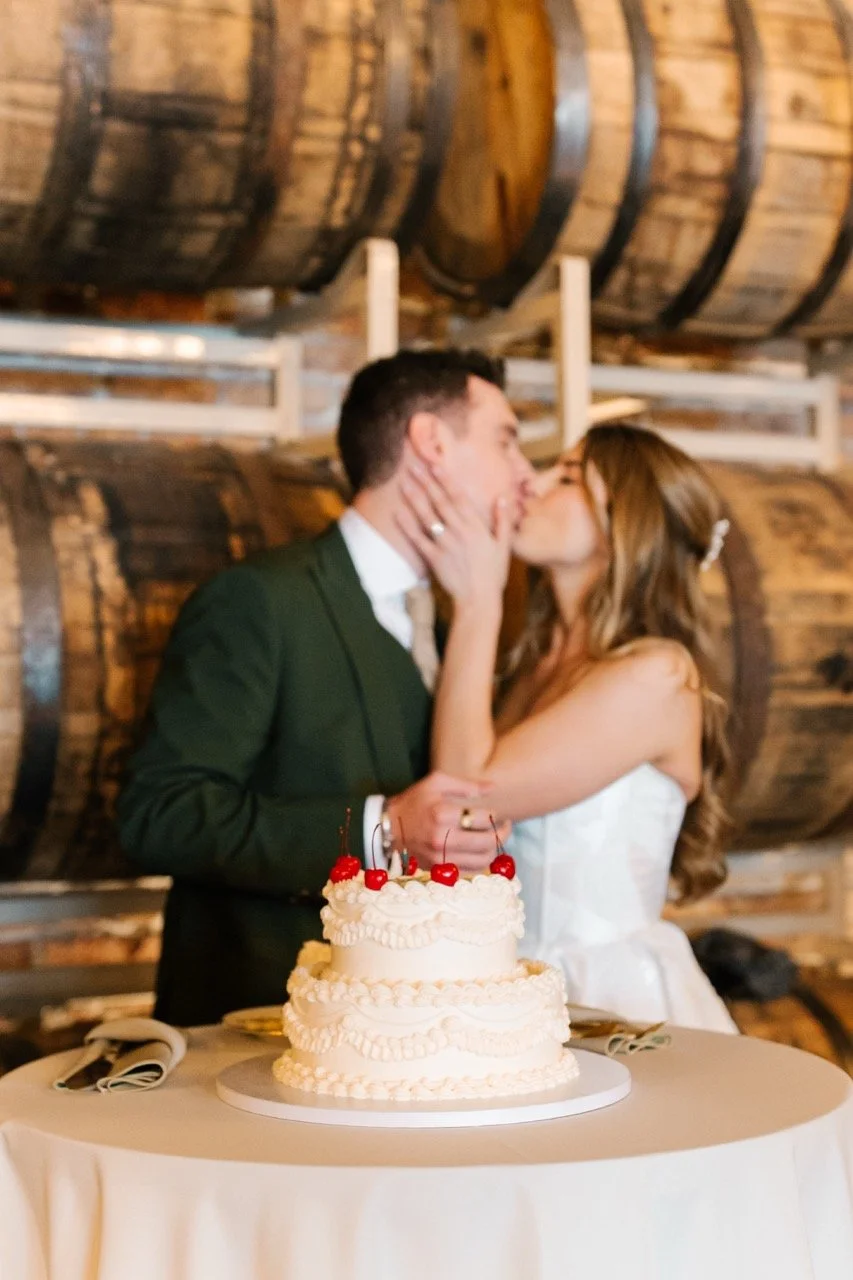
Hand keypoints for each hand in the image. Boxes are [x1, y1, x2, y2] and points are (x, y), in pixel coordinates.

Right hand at [384, 772, 510, 874]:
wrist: (390, 827)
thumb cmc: (415, 801)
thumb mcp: (437, 782)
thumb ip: (466, 785)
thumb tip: (493, 787)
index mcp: (442, 813)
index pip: (482, 818)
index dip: (495, 816)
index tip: (497, 814)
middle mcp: (442, 838)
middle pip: (486, 842)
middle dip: (502, 833)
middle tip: (506, 826)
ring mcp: (440, 857)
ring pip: (482, 861)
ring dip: (494, 850)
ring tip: (495, 839)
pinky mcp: (439, 869)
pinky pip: (470, 871)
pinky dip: (481, 863)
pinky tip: (482, 852)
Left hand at [396, 460, 511, 605]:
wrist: (479, 600)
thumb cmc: (493, 574)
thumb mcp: (504, 546)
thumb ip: (503, 521)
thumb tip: (502, 498)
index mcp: (476, 526)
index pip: (459, 497)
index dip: (446, 480)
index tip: (435, 465)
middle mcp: (459, 531)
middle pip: (440, 502)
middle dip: (426, 482)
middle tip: (414, 466)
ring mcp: (445, 544)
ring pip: (427, 516)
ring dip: (414, 498)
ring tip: (403, 482)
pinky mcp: (433, 558)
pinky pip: (418, 539)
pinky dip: (407, 526)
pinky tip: (397, 512)